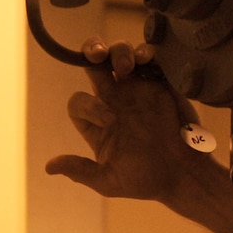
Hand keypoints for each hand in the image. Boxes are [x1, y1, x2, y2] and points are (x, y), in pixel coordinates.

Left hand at [44, 40, 193, 203]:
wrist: (183, 173)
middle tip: (98, 54)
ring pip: (119, 54)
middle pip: (93, 65)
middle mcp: (113, 101)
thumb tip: (49, 167)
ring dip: (119, 52)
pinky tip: (146, 59)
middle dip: (92, 50)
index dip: (88, 105)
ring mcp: (136, 89)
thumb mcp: (109, 181)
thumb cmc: (145, 181)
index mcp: (96, 122)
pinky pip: (149, 58)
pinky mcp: (159, 83)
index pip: (78, 102)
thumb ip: (80, 171)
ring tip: (127, 66)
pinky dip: (146, 52)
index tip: (109, 119)